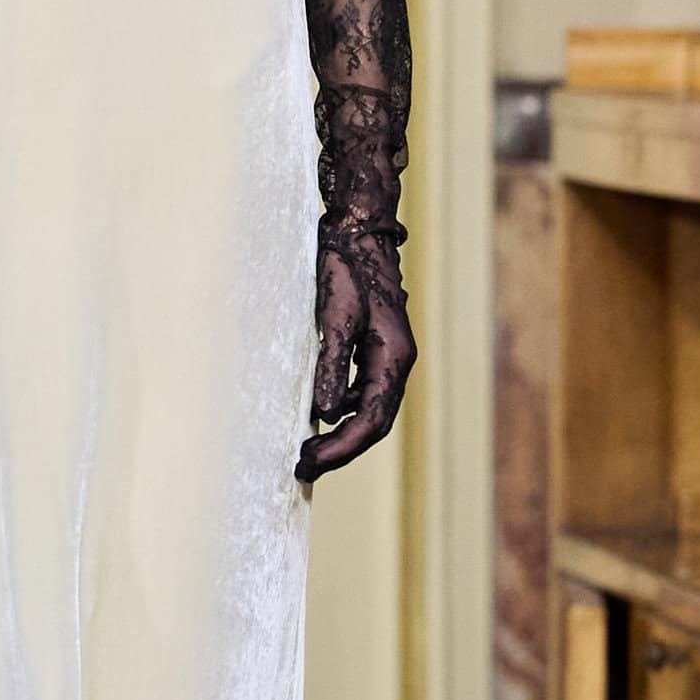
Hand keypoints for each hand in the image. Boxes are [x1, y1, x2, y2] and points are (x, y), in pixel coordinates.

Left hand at [295, 229, 415, 482]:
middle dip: (341, 449)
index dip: (342, 448)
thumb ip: (330, 365)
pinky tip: (317, 416)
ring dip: (341, 433)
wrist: (358, 231)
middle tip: (303, 468)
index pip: (372, 419)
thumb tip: (324, 412)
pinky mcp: (373, 348)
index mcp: (394, 357)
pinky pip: (361, 391)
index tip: (310, 464)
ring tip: (307, 450)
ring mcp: (387, 356)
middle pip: (374, 421)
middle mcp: (396, 362)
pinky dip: (341, 409)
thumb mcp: (334, 316)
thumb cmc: (346, 268)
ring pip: (369, 409)